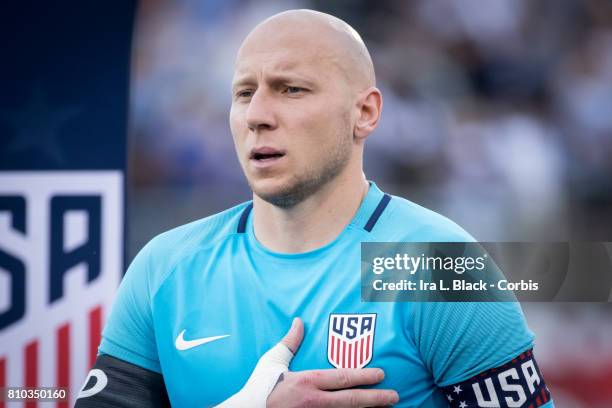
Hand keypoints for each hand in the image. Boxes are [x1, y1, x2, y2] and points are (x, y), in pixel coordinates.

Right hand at [267, 318, 398, 407]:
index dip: (364, 376)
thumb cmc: (259, 387)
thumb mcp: (273, 361)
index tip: (381, 374)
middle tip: (395, 396)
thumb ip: (290, 342)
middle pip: (351, 400)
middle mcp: (313, 402)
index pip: (342, 378)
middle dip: (376, 398)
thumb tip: (299, 321)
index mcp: (306, 382)